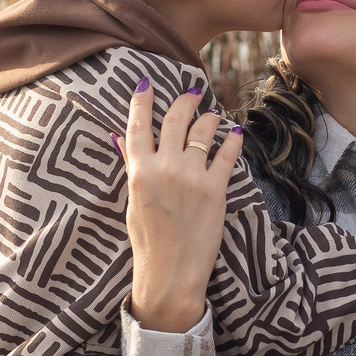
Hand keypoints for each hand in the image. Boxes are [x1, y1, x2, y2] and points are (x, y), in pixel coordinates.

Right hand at [119, 77, 243, 333]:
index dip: (142, 101)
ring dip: (209, 118)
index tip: (146, 83)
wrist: (171, 272)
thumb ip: (131, 167)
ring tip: (214, 114)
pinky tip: (235, 134)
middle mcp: (164, 168)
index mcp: (138, 171)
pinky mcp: (215, 189)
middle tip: (192, 91)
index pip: (138, 125)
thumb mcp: (133, 202)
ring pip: (203, 131)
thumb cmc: (148, 241)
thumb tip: (121, 139)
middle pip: (174, 119)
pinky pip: (227, 154)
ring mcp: (191, 176)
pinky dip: (232, 140)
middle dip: (184, 100)